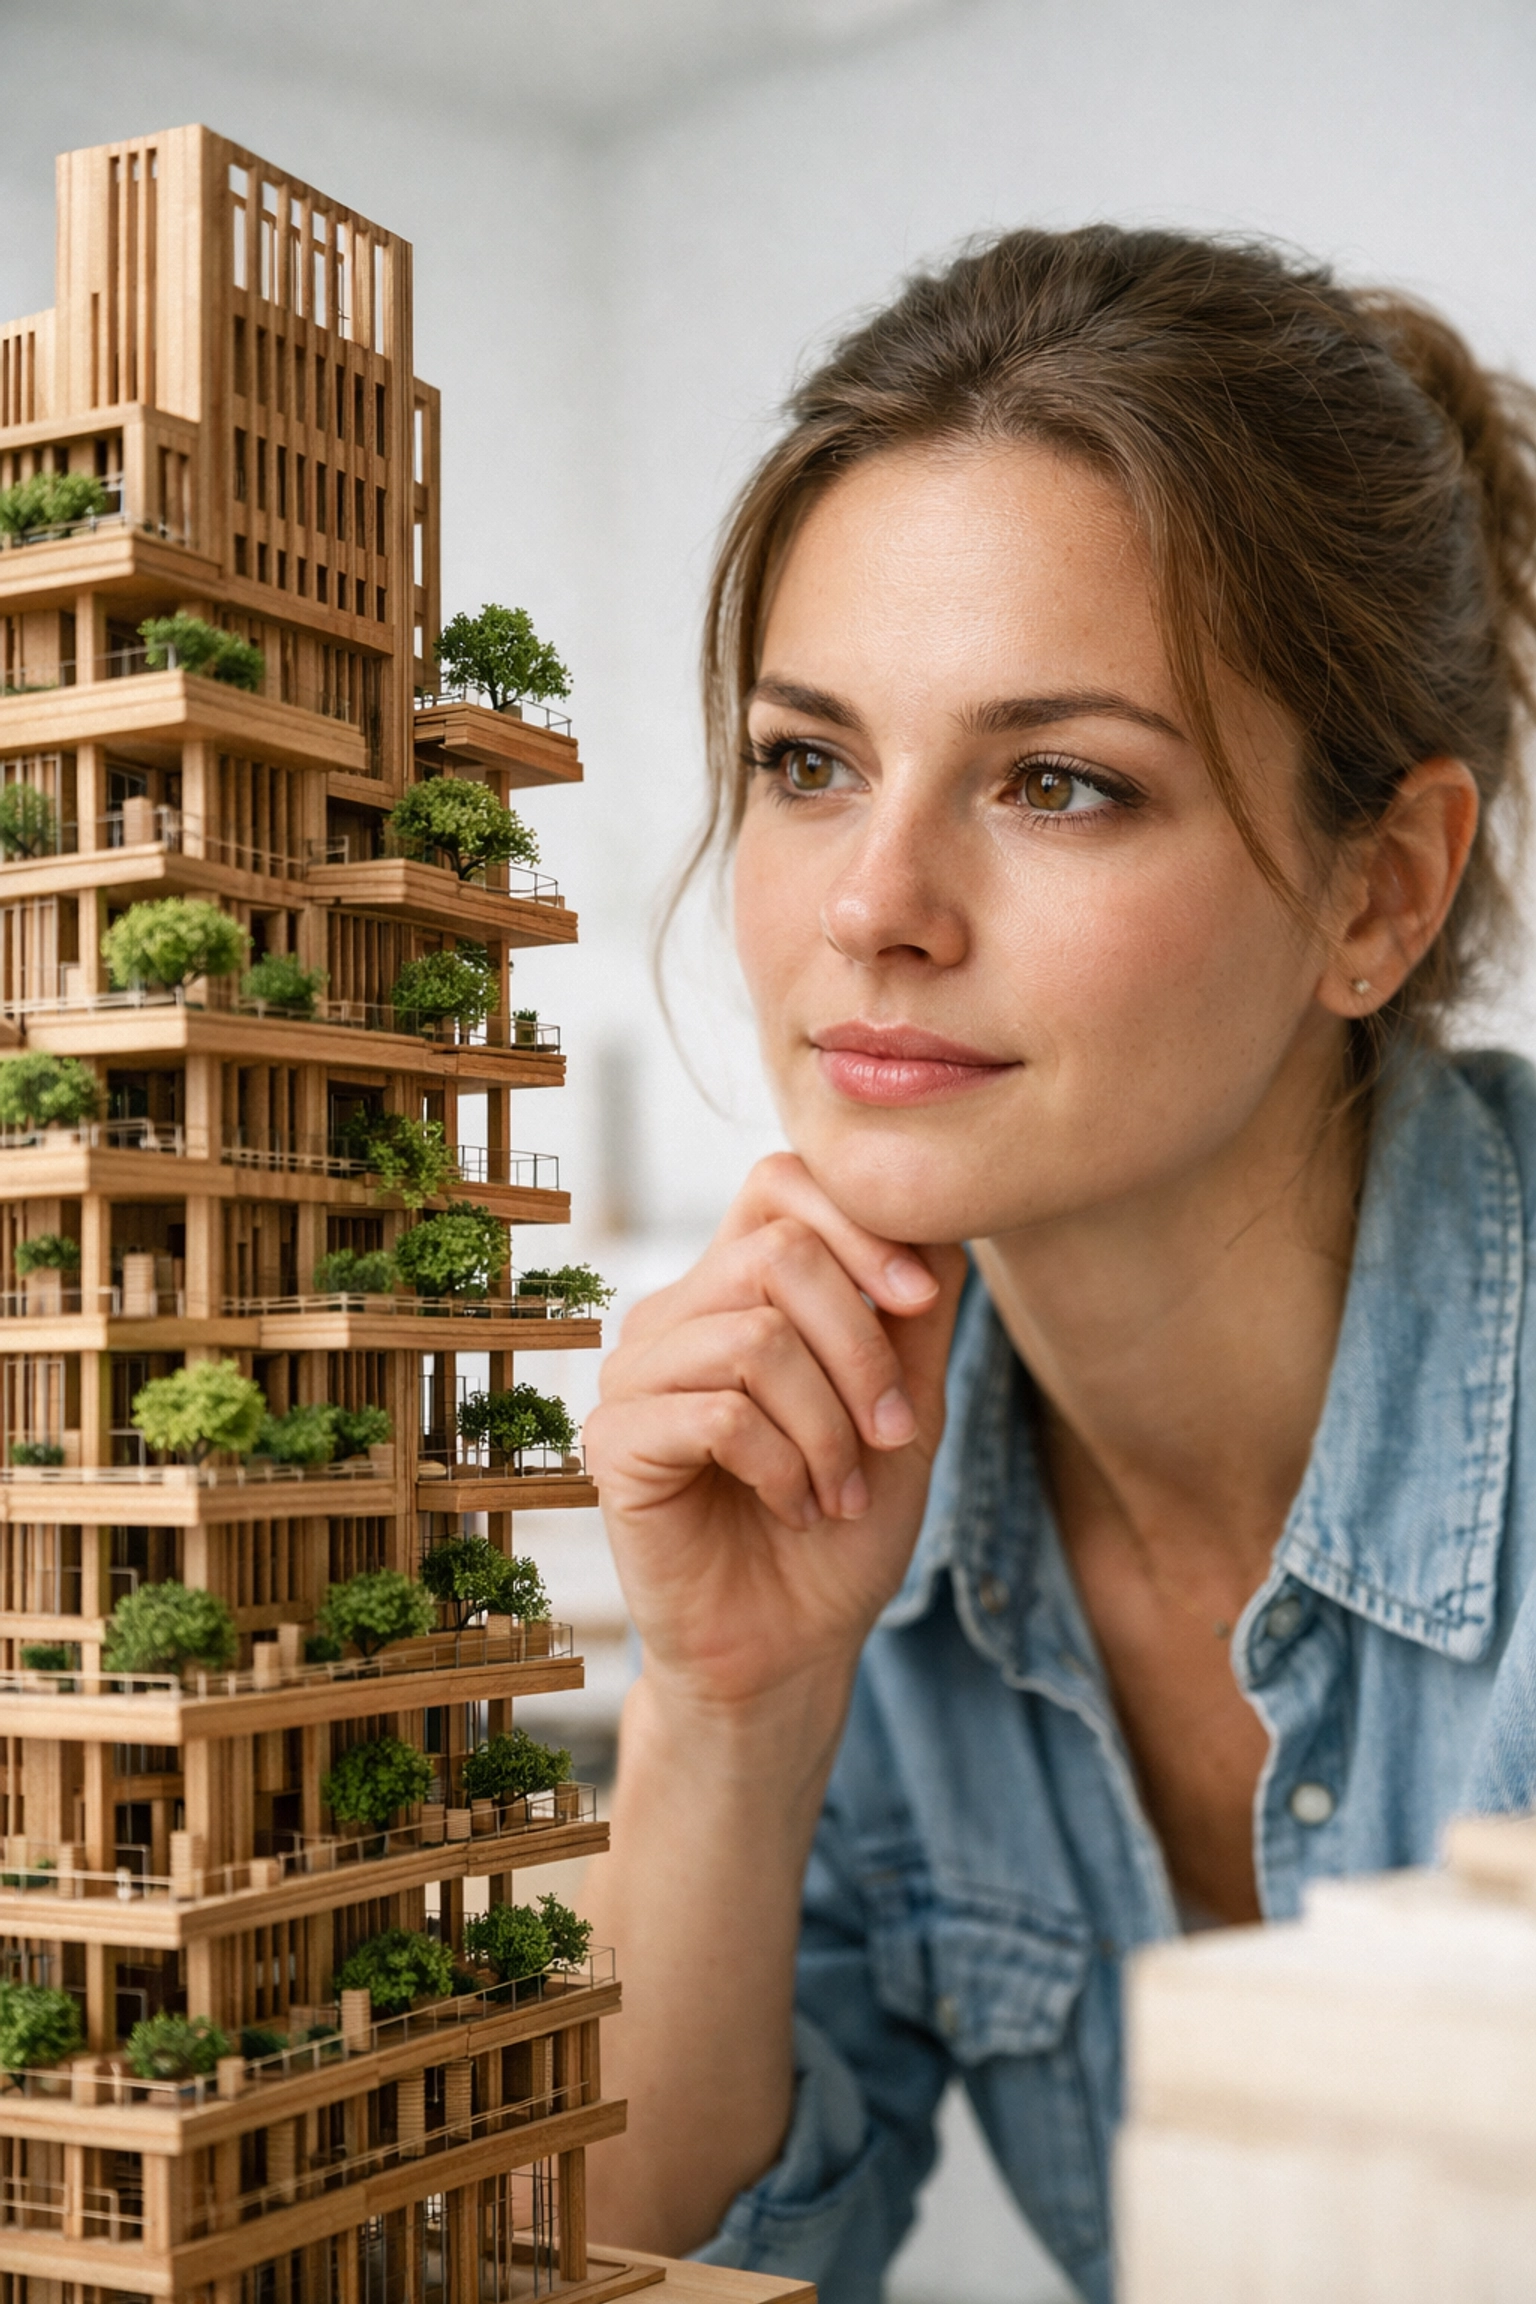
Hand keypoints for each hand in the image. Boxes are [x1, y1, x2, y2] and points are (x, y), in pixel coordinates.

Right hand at [585, 1154, 966, 1717]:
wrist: (793, 1644)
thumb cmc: (844, 1523)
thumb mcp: (904, 1404)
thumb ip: (915, 1311)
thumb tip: (939, 1217)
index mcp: (737, 1287)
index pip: (778, 1184)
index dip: (857, 1223)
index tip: (918, 1302)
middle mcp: (677, 1314)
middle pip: (777, 1254)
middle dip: (861, 1347)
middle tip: (888, 1434)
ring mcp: (636, 1374)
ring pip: (754, 1337)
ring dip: (828, 1425)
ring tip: (842, 1489)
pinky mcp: (614, 1442)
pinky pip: (718, 1415)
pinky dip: (783, 1466)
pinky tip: (795, 1506)